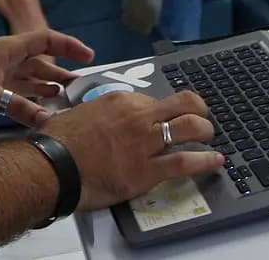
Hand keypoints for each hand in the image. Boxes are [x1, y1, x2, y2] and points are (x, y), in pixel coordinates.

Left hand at [0, 29, 93, 127]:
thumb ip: (18, 107)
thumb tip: (47, 120)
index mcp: (8, 49)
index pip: (46, 40)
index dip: (68, 46)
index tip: (87, 56)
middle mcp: (5, 58)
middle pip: (40, 60)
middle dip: (62, 70)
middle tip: (81, 84)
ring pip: (29, 76)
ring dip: (47, 84)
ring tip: (66, 95)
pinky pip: (17, 91)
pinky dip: (30, 98)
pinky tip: (39, 107)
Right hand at [43, 90, 222, 210]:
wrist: (53, 165)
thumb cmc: (59, 141)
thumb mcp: (82, 112)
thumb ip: (102, 113)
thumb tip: (106, 120)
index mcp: (122, 100)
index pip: (156, 99)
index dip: (165, 110)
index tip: (168, 118)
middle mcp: (138, 116)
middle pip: (184, 103)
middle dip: (199, 110)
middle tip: (201, 120)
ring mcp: (145, 142)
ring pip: (190, 128)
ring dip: (205, 132)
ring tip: (210, 138)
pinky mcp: (147, 170)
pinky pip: (185, 162)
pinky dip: (205, 161)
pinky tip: (216, 161)